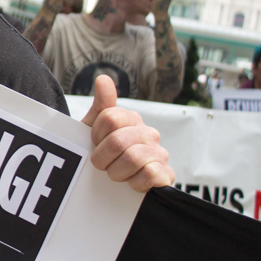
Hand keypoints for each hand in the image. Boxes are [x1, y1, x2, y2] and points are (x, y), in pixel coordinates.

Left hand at [81, 75, 173, 192]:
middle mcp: (149, 133)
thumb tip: (102, 78)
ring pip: (133, 158)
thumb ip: (101, 105)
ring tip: (116, 173)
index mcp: (131, 119)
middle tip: (102, 164)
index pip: (109, 118)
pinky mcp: (166, 174)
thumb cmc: (105, 153)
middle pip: (117, 141)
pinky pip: (149, 174)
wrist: (114, 182)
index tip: (95, 143)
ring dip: (116, 172)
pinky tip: (132, 181)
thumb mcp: (95, 129)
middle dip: (102, 158)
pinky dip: (135, 182)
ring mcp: (159, 153)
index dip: (96, 135)